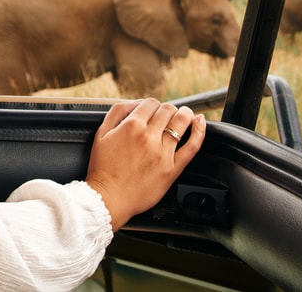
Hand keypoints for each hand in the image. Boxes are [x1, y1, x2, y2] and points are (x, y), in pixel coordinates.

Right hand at [84, 98, 205, 230]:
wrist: (109, 197)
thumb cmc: (103, 168)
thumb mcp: (101, 134)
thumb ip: (117, 113)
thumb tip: (135, 103)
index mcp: (131, 126)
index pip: (150, 103)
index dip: (152, 105)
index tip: (152, 111)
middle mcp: (148, 136)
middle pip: (167, 110)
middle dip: (168, 109)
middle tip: (167, 114)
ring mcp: (162, 152)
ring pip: (181, 122)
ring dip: (185, 114)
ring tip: (186, 114)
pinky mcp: (173, 168)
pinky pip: (192, 146)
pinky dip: (199, 131)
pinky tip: (200, 123)